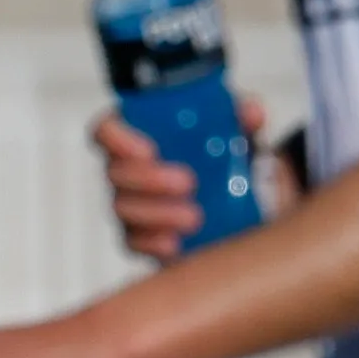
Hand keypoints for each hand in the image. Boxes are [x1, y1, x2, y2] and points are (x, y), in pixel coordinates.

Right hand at [97, 99, 261, 263]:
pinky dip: (153, 244)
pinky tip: (175, 244)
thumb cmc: (227, 154)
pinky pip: (134, 243)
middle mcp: (127, 169)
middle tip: (188, 182)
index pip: (106, 130)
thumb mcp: (240, 130)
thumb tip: (252, 112)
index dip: (116, 138)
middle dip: (148, 179)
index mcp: (140, 135)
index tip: (148, 149)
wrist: (247, 198)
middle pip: (114, 173)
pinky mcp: (142, 237)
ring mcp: (131, 205)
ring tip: (195, 217)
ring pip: (123, 210)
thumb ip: (243, 115)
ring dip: (157, 213)